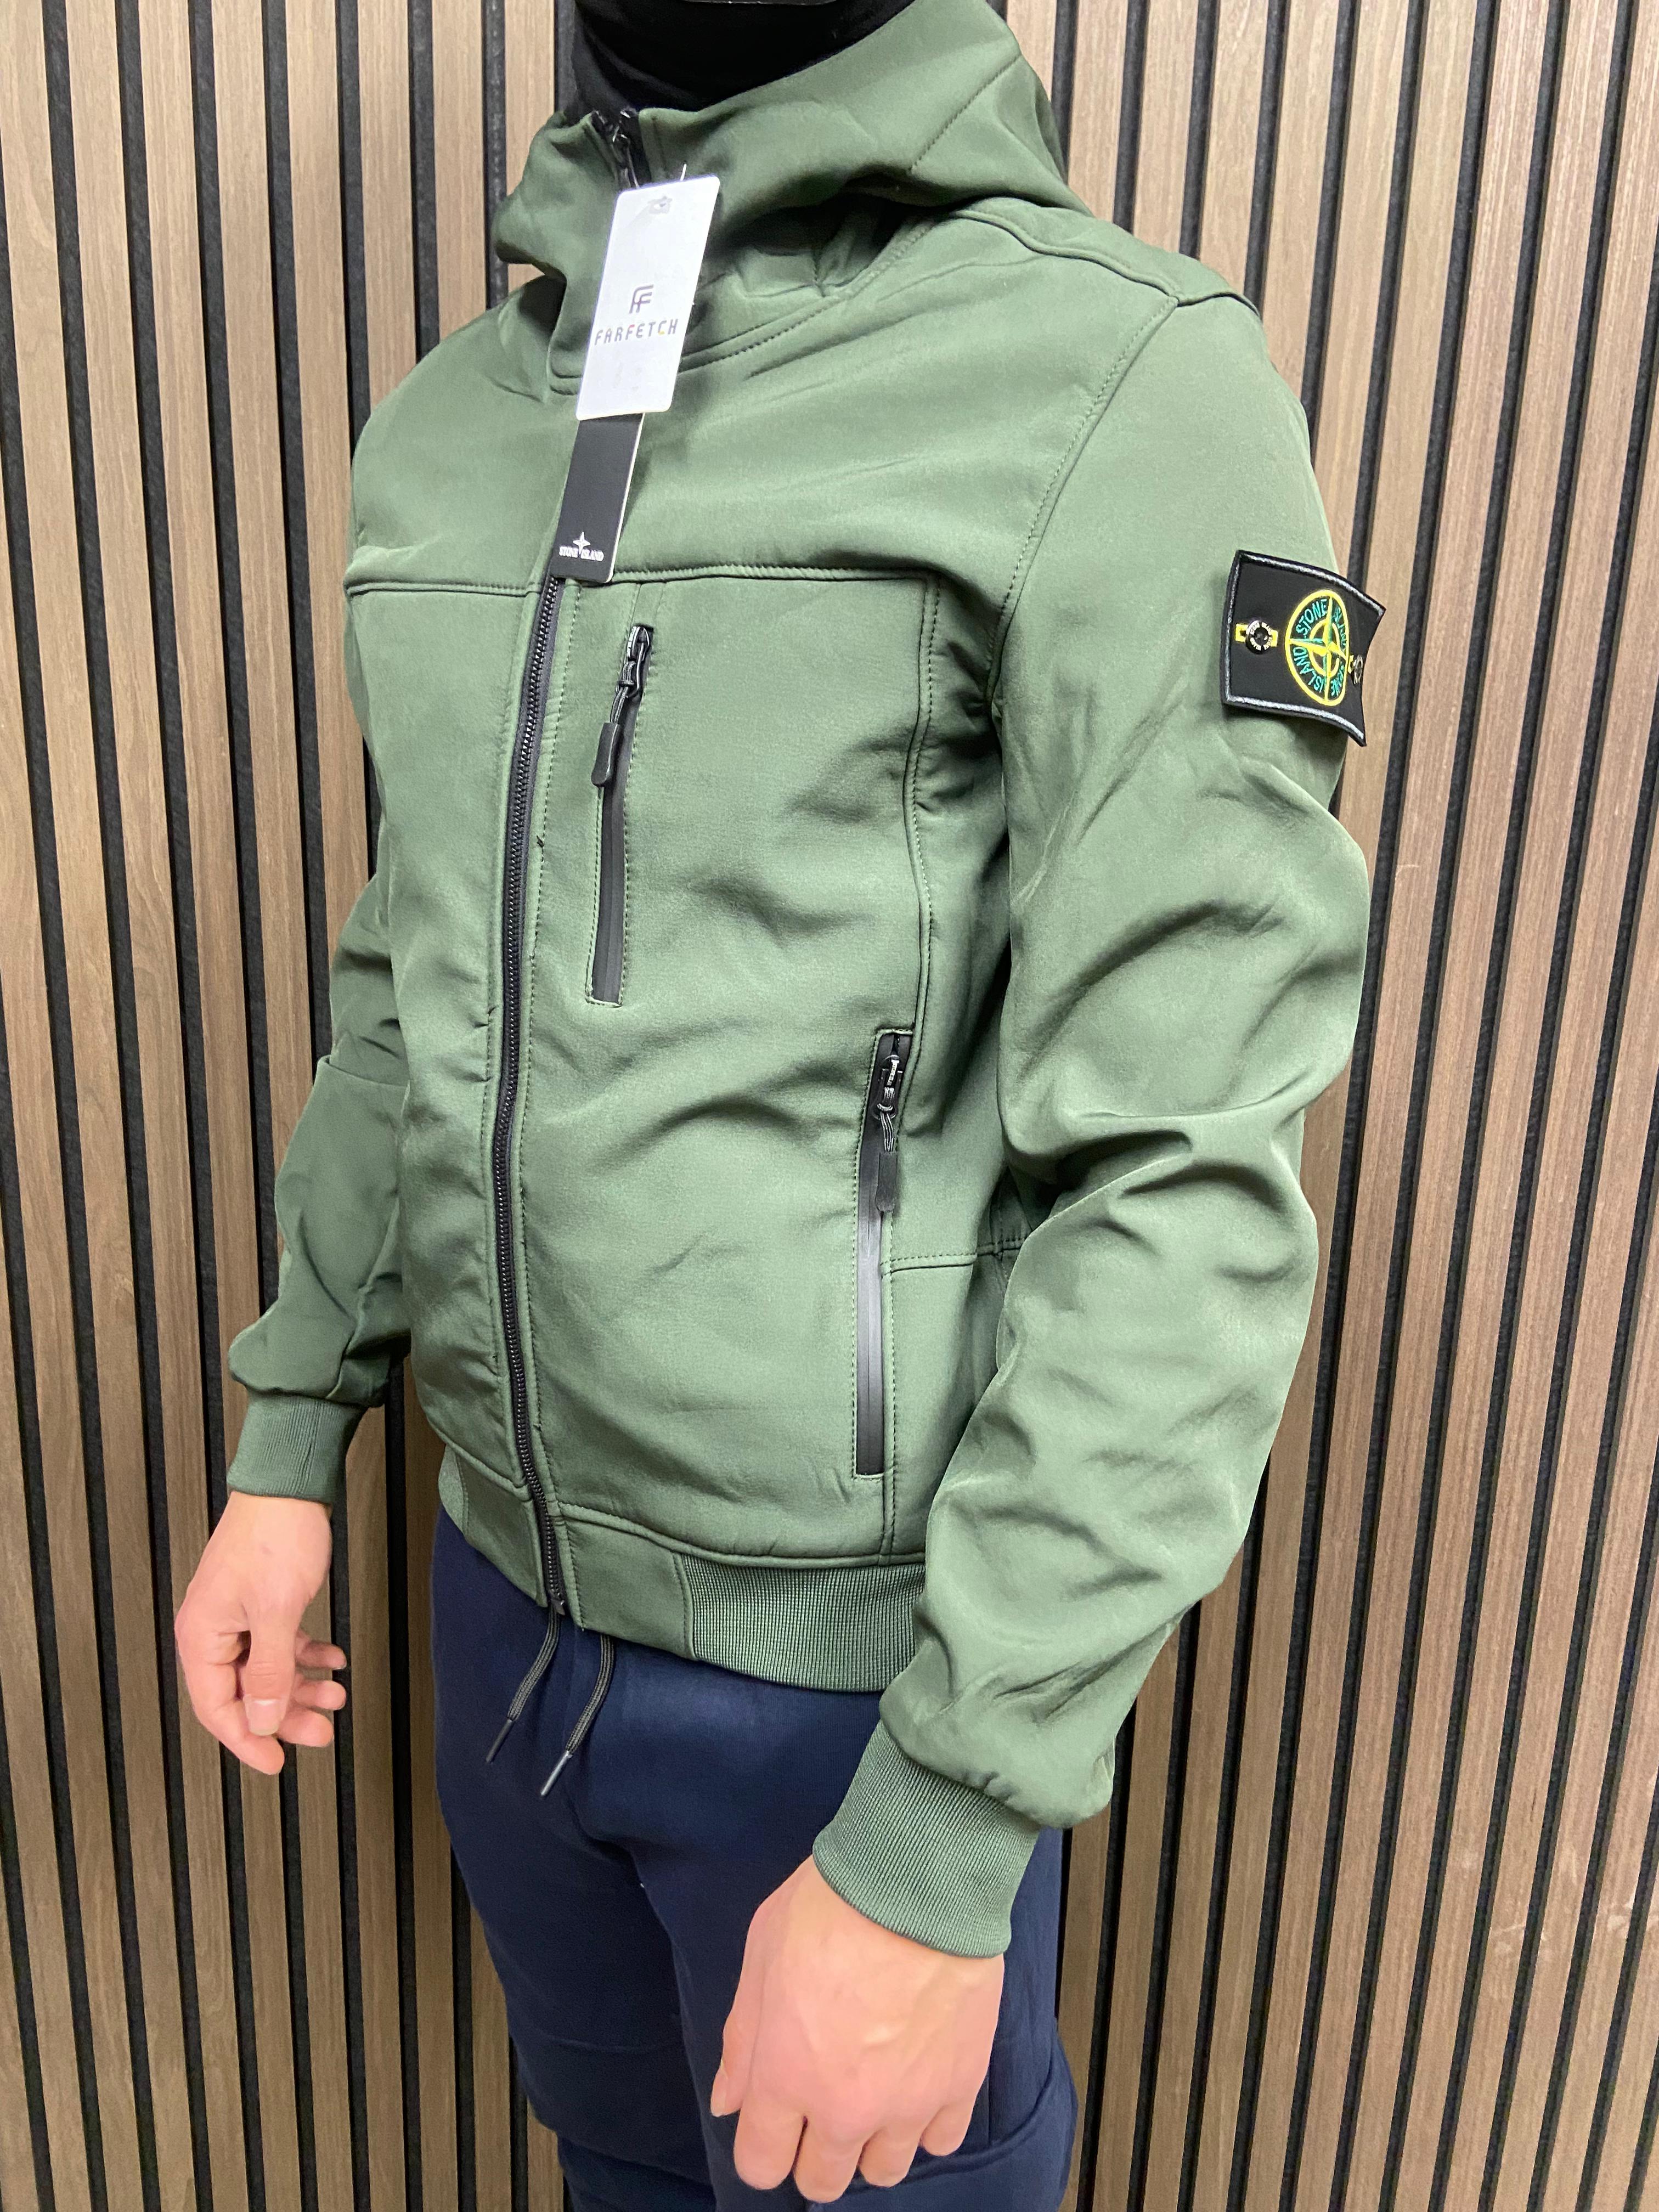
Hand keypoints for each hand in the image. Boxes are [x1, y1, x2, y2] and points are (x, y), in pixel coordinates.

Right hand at [175, 1493, 344, 1774]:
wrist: (290, 1482)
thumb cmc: (275, 1537)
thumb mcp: (276, 1612)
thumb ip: (268, 1672)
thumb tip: (260, 1721)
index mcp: (202, 1637)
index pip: (216, 1708)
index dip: (247, 1740)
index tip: (276, 1762)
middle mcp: (214, 1630)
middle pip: (244, 1693)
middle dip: (285, 1715)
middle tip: (322, 1733)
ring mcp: (237, 1615)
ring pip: (266, 1670)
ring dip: (301, 1687)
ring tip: (336, 1697)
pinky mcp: (261, 1601)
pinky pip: (279, 1643)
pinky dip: (306, 1655)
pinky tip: (333, 1659)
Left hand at [710, 1857, 1001, 2199]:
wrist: (919, 1880)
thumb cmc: (831, 1906)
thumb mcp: (762, 1953)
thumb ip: (742, 2038)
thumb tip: (730, 2101)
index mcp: (785, 2077)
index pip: (761, 2164)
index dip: (761, 2145)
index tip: (772, 2116)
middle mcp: (845, 2108)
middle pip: (821, 2181)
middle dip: (812, 2151)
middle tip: (822, 2100)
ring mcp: (907, 2104)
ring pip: (883, 2171)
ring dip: (871, 2142)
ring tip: (874, 2088)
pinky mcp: (959, 2085)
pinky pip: (940, 2141)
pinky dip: (926, 2121)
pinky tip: (918, 2078)